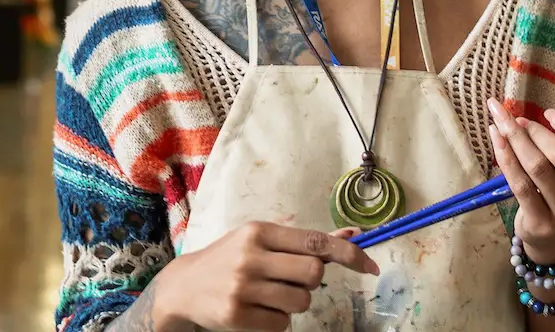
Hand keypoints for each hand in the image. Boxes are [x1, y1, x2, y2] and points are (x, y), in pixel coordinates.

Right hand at [150, 222, 376, 330]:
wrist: (184, 287)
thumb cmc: (231, 259)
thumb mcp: (262, 241)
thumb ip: (304, 241)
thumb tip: (352, 235)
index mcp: (260, 232)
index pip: (315, 242)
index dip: (348, 254)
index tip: (370, 266)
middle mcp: (251, 256)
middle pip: (313, 273)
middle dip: (311, 281)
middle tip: (290, 280)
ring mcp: (243, 287)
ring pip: (300, 301)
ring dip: (294, 303)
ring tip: (270, 296)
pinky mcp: (236, 315)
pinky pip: (282, 324)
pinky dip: (278, 321)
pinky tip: (258, 311)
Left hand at [488, 91, 554, 265]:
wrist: (554, 238)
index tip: (548, 113)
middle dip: (535, 130)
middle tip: (515, 118)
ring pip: (537, 168)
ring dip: (516, 139)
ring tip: (501, 122)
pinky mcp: (540, 224)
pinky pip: (519, 184)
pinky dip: (505, 156)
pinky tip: (496, 138)